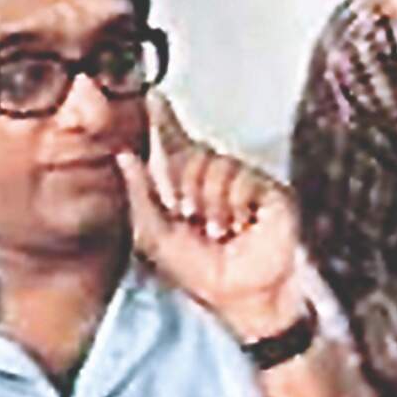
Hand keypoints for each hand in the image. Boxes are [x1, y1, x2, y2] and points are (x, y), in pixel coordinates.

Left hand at [116, 94, 300, 339]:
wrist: (241, 298)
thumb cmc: (205, 273)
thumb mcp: (156, 237)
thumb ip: (139, 195)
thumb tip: (124, 158)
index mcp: (190, 187)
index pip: (176, 145)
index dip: (164, 121)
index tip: (153, 97)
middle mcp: (219, 180)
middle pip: (192, 155)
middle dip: (184, 188)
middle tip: (193, 218)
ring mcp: (247, 184)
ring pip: (215, 166)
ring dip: (210, 204)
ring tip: (220, 229)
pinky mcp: (271, 192)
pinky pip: (241, 179)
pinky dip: (234, 206)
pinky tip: (239, 226)